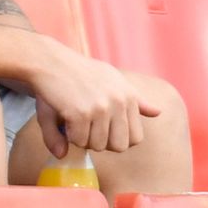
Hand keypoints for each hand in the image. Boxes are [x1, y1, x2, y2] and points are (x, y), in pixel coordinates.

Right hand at [28, 40, 162, 157]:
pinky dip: (68, 136)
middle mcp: (118, 102)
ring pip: (97, 146)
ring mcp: (100, 108)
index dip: (117, 139)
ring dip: (82, 139)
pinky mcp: (81, 113)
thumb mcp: (111, 79)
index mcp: (128, 95)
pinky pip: (79, 141)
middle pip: (119, 146)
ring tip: (74, 121)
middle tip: (86, 128)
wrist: (48, 60)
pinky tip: (64, 119)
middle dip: (101, 143)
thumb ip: (135, 98)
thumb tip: (158, 112)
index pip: (136, 138)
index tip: (101, 129)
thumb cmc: (78, 71)